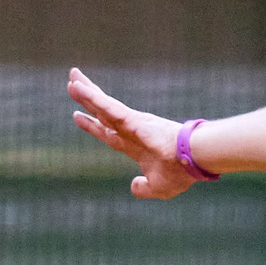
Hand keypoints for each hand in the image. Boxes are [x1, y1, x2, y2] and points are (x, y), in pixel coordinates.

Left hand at [68, 68, 195, 199]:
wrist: (192, 161)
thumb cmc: (181, 173)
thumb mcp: (158, 188)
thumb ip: (144, 188)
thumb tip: (134, 187)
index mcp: (135, 146)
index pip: (108, 133)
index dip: (92, 125)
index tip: (77, 116)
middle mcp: (132, 130)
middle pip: (103, 112)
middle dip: (87, 100)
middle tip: (73, 85)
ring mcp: (132, 122)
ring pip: (103, 105)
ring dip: (86, 91)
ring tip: (72, 76)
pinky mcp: (132, 118)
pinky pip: (108, 106)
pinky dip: (93, 97)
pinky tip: (79, 87)